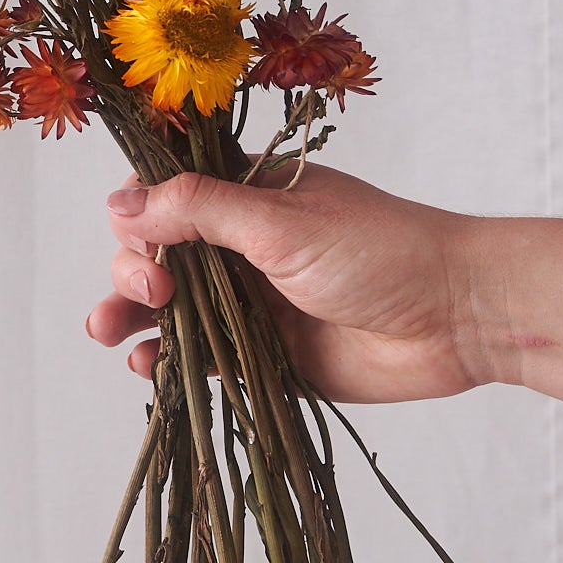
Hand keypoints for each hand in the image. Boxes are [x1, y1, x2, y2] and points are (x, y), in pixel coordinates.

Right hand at [86, 164, 487, 403]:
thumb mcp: (281, 221)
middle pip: (157, 253)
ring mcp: (251, 301)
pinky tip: (149, 367)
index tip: (146, 244)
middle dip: (133, 270)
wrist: (456, 318)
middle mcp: (242, 245)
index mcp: (247, 195)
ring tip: (107, 331)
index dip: (139, 217)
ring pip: (171, 308)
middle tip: (155, 291)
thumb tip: (118, 203)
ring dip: (131, 316)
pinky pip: (202, 357)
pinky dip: (167, 361)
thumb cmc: (381, 251)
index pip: (164, 195)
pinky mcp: (265, 355)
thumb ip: (199, 211)